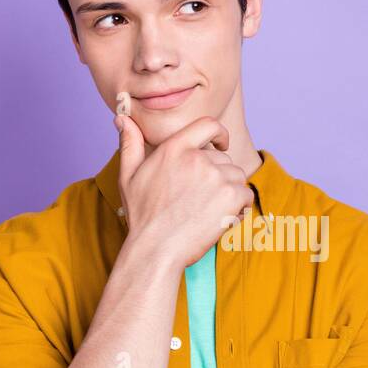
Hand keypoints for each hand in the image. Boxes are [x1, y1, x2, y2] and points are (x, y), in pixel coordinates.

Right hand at [113, 112, 253, 268]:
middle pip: (224, 159)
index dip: (220, 133)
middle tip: (200, 201)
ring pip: (237, 177)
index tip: (222, 144)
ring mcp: (215, 176)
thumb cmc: (142, 215)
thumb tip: (121, 118)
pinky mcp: (230, 196)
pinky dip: (239, 209)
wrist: (155, 249)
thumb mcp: (128, 176)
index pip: (208, 125)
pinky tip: (220, 220)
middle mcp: (197, 158)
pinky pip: (246, 196)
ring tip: (208, 211)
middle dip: (219, 176)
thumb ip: (130, 144)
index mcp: (174, 148)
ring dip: (229, 193)